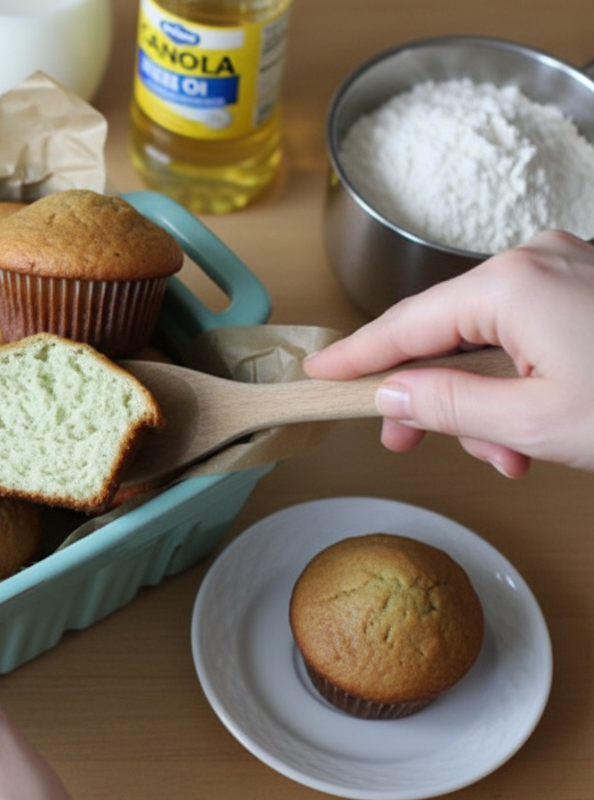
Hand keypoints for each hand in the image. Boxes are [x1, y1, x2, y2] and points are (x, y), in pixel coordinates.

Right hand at [304, 230, 593, 476]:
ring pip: (487, 335)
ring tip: (509, 455)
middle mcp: (535, 259)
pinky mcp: (587, 285)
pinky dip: (517, 374)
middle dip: (434, 395)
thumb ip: (451, 406)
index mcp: (512, 284)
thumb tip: (391, 393)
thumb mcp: (536, 423)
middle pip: (447, 330)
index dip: (357, 355)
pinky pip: (526, 327)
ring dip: (485, 398)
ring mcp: (565, 267)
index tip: (317, 371)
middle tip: (407, 442)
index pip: (406, 324)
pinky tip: (533, 424)